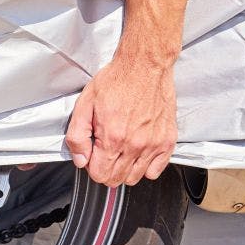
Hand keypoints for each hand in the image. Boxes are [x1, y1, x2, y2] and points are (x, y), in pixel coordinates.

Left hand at [65, 54, 176, 186]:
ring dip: (124, 170)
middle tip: (105, 151)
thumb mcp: (84, 104)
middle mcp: (134, 145)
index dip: (92, 167)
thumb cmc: (116, 81)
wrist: (145, 66)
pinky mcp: (167, 141)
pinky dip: (146, 167)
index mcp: (112, 138)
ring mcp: (153, 144)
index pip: (99, 175)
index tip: (93, 154)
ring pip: (135, 178)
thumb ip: (78, 136)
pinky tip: (138, 153)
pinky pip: (156, 170)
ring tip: (121, 150)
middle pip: (116, 179)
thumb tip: (80, 160)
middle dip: (106, 170)